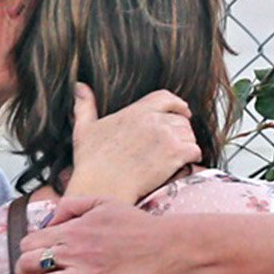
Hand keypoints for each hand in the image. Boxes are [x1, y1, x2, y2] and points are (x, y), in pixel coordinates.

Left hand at [6, 196, 189, 273]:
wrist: (170, 245)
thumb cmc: (137, 224)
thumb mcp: (103, 203)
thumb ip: (71, 206)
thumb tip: (48, 221)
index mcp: (74, 230)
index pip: (32, 240)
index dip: (26, 248)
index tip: (29, 257)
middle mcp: (76, 252)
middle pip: (29, 261)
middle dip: (20, 270)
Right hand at [64, 83, 199, 201]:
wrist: (102, 187)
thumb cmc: (91, 163)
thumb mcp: (84, 129)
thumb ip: (85, 106)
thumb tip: (79, 86)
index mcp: (136, 111)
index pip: (165, 98)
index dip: (177, 104)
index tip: (183, 110)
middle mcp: (153, 120)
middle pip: (180, 118)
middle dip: (182, 128)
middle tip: (179, 140)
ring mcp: (166, 137)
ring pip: (189, 134)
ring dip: (187, 143)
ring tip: (181, 153)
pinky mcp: (175, 155)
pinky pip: (194, 150)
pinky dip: (193, 156)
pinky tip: (186, 162)